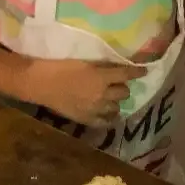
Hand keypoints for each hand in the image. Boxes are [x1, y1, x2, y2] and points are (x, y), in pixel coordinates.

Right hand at [25, 58, 140, 125]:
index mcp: (101, 77)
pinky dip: (109, 118)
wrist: (41, 83)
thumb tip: (115, 69)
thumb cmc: (59, 67)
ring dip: (115, 102)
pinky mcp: (87, 119)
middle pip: (124, 92)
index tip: (144, 71)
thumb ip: (101, 68)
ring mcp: (95, 109)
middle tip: (116, 85)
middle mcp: (102, 94)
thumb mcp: (84, 62)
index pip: (126, 74)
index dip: (137, 72)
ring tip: (109, 99)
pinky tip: (107, 115)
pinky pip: (105, 122)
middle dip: (121, 88)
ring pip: (116, 108)